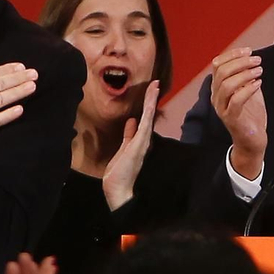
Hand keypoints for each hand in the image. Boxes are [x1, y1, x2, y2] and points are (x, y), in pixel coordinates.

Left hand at [103, 80, 158, 210]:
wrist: (118, 190)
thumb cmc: (118, 174)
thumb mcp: (123, 150)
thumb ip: (128, 135)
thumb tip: (131, 121)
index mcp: (139, 141)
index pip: (144, 119)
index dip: (147, 105)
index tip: (149, 90)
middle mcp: (143, 140)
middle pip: (149, 116)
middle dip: (151, 99)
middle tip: (155, 83)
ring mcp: (142, 142)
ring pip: (148, 117)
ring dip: (151, 101)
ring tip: (154, 86)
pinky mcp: (139, 145)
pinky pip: (145, 125)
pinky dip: (148, 113)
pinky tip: (150, 103)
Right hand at [209, 47, 265, 178]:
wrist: (252, 140)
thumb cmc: (251, 114)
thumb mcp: (248, 89)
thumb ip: (247, 75)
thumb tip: (252, 57)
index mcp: (218, 87)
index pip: (217, 64)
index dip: (232, 54)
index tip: (249, 50)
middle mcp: (216, 96)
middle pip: (221, 72)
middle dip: (241, 62)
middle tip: (257, 60)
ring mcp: (221, 108)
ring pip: (227, 84)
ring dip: (245, 74)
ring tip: (259, 70)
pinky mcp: (230, 118)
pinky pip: (236, 100)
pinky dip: (248, 89)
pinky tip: (258, 83)